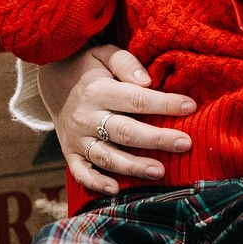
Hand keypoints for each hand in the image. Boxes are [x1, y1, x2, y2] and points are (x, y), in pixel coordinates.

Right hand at [42, 46, 195, 196]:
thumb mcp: (104, 53)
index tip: (190, 106)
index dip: (164, 104)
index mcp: (97, 91)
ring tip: (160, 171)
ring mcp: (77, 138)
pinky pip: (81, 172)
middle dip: (157, 139)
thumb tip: (147, 80)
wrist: (51, 82)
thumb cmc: (88, 67)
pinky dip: (96, 183)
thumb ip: (125, 62)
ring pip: (107, 156)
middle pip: (125, 132)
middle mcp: (86, 117)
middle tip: (185, 144)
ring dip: (133, 166)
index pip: (136, 99)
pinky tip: (116, 189)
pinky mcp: (70, 153)